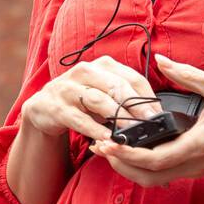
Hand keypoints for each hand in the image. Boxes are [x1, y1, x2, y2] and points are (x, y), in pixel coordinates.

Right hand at [21, 55, 162, 142]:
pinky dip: (95, 129)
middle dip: (136, 106)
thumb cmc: (82, 99)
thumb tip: (155, 114)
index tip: (158, 115)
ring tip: (131, 132)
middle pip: (117, 86)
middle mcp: (85, 71)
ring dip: (117, 117)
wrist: (44, 106)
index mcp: (102, 65)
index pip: (131, 77)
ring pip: (99, 100)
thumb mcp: (104, 92)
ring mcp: (69, 88)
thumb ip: (125, 97)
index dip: (147, 96)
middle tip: (150, 123)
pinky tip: (107, 139)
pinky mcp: (58, 106)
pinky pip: (80, 119)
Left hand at [88, 54, 203, 187]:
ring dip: (129, 168)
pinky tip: (133, 150)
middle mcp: (192, 163)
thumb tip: (160, 60)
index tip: (107, 143)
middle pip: (147, 177)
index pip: (155, 159)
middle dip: (119, 163)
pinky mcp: (194, 169)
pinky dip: (142, 167)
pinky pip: (163, 175)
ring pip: (153, 180)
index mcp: (197, 145)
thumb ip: (187, 74)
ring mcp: (193, 170)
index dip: (128, 154)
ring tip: (111, 148)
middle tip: (98, 145)